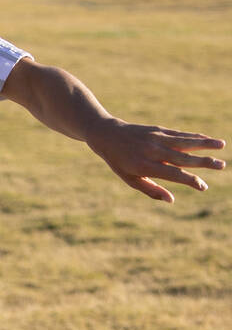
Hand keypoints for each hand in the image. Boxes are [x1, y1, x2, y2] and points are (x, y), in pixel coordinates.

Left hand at [87, 120, 225, 202]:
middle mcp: (152, 151)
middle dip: (204, 162)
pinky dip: (194, 136)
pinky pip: (179, 134)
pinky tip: (207, 139)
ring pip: (184, 141)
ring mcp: (156, 138)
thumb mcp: (130, 180)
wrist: (107, 135)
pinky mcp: (158, 129)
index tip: (203, 186)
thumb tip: (171, 200)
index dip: (189, 181)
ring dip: (204, 143)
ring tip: (222, 145)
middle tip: (222, 166)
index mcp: (145, 166)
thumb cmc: (119, 162)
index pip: (172, 174)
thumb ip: (151, 190)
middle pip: (182, 157)